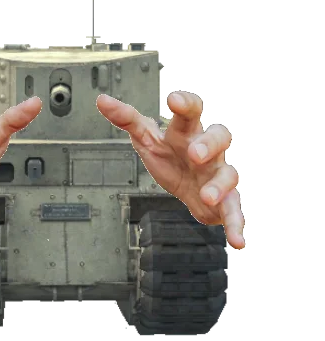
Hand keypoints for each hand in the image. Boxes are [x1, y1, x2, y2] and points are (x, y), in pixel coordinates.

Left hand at [97, 92, 244, 248]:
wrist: (189, 190)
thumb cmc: (170, 158)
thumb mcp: (146, 139)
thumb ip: (126, 119)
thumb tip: (102, 101)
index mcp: (186, 134)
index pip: (190, 113)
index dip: (184, 104)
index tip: (174, 99)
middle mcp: (207, 151)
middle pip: (218, 137)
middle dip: (209, 144)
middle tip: (195, 153)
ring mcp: (217, 175)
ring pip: (227, 174)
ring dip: (219, 185)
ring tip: (207, 196)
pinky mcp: (224, 201)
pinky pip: (234, 210)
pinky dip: (236, 225)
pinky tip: (237, 240)